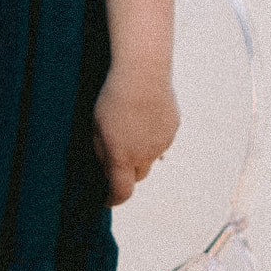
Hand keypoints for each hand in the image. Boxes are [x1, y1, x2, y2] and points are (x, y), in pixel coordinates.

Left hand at [91, 63, 179, 192]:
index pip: (121, 192)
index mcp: (123, 157)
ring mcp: (162, 142)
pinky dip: (152, 135)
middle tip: (117, 156)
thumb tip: (109, 168)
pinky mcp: (174, 128)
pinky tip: (145, 115)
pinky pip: (162, 139)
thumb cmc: (114, 97)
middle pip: (138, 175)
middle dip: (128, 172)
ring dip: (141, 151)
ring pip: (152, 156)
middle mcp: (145, 155)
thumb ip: (103, 153)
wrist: (143, 71)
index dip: (113, 199)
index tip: (107, 199)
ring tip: (132, 126)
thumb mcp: (96, 127)